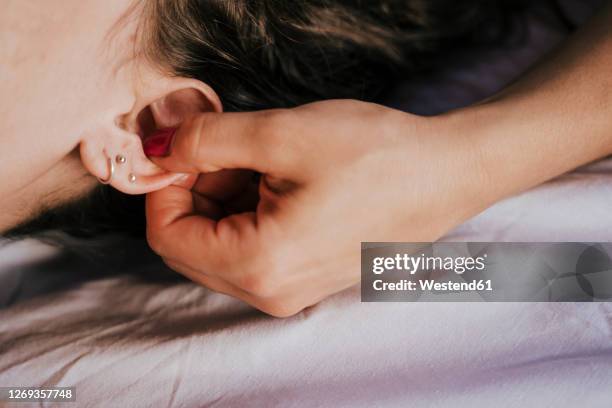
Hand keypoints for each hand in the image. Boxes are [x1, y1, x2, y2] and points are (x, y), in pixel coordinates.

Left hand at [145, 100, 487, 316]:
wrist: (448, 173)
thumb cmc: (378, 155)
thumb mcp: (281, 134)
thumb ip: (206, 141)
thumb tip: (161, 147)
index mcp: (260, 265)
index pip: (168, 236)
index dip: (165, 185)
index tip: (185, 147)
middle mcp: (273, 292)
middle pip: (193, 245)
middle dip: (198, 190)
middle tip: (229, 146)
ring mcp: (294, 290)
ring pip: (223, 246)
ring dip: (226, 198)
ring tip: (266, 159)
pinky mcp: (310, 278)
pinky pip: (256, 250)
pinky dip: (251, 211)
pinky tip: (283, 178)